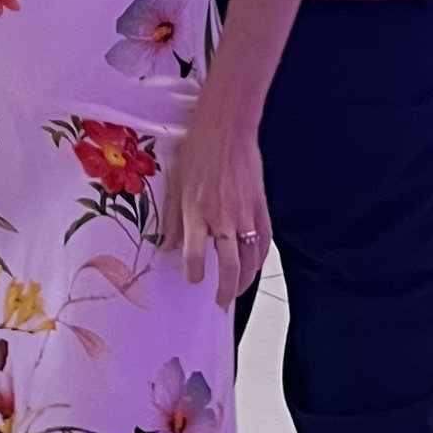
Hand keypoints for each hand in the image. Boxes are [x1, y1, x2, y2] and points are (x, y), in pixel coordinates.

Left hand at [164, 88, 273, 306]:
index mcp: (196, 211)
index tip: (192, 280)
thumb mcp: (176, 184)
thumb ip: (174, 220)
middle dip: (225, 289)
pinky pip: (264, 242)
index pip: (194, 254)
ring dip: (244, 280)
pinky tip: (254, 267)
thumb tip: (168, 248)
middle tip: (220, 302)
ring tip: (236, 291)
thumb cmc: (198, 152)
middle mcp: (222, 218)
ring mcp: (245, 214)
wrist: (228, 130)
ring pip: (250, 259)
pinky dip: (260, 260)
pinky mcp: (261, 208)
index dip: (193, 272)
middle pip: (229, 265)